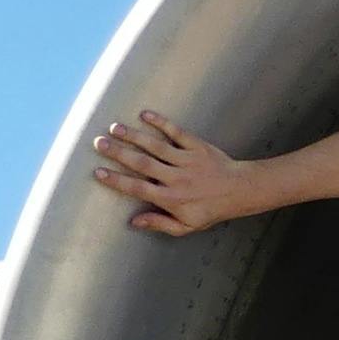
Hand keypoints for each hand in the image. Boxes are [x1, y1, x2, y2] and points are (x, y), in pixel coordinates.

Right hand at [92, 111, 252, 235]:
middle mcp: (177, 178)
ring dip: (134, 136)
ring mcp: (188, 160)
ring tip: (114, 128)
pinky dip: (162, 123)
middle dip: (118, 153)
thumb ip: (159, 224)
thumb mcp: (186, 225)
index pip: (138, 189)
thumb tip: (133, 222)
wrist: (241, 190)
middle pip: (142, 164)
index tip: (98, 172)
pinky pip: (177, 132)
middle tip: (98, 143)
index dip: (117, 180)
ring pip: (156, 146)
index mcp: (171, 198)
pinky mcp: (198, 146)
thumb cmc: (210, 209)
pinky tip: (145, 114)